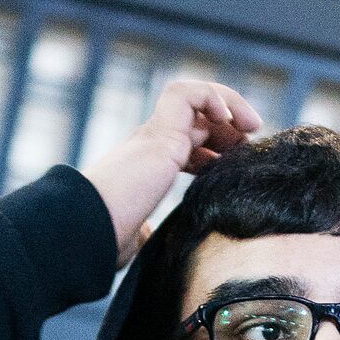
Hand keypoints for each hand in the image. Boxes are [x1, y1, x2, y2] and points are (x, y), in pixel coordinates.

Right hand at [81, 79, 262, 263]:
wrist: (87, 232)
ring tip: (250, 125)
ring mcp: (154, 136)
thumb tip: (157, 246)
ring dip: (228, 102)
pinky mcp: (159, 132)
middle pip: (197, 117)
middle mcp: (151, 146)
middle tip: (252, 143)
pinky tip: (228, 120)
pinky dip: (213, 97)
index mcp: (150, 168)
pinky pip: (188, 93)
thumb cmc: (107, 240)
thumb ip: (151, 235)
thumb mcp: (141, 239)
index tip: (234, 169)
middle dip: (230, 125)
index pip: (190, 143)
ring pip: (193, 95)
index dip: (217, 149)